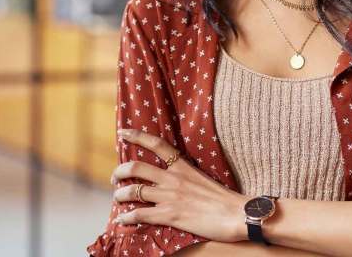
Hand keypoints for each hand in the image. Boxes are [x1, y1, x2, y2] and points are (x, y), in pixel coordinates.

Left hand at [110, 128, 248, 242]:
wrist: (236, 214)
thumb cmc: (224, 198)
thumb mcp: (202, 178)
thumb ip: (186, 176)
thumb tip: (176, 178)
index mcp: (182, 166)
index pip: (156, 144)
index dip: (136, 136)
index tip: (122, 133)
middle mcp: (173, 178)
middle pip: (137, 168)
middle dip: (120, 171)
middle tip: (116, 177)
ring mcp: (170, 196)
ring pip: (134, 191)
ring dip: (120, 195)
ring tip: (117, 198)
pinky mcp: (170, 215)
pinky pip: (140, 214)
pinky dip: (127, 217)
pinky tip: (122, 219)